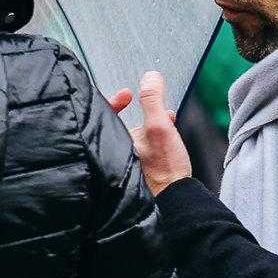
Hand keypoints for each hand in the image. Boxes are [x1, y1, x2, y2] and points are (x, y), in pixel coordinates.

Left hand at [108, 72, 193, 196]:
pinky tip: (168, 142)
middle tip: (156, 110)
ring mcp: (123, 165)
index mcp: (111, 142)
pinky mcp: (136, 174)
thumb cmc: (165, 170)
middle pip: (121, 125)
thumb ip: (152, 99)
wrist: (176, 201)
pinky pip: (142, 150)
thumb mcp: (159, 127)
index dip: (114, 100)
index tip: (127, 94)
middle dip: (142, 113)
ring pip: (134, 137)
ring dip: (151, 126)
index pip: (102, 114)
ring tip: (167, 122)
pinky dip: (154, 140)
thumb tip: (149, 77)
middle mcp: (111, 154)